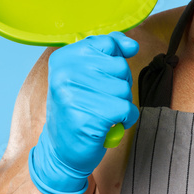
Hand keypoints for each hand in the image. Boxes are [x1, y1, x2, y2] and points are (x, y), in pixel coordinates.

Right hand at [28, 32, 139, 193]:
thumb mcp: (86, 73)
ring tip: (102, 112)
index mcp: (63, 58)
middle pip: (120, 66)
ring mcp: (74, 95)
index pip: (108, 42)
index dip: (116, 59)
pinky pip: (126, 109)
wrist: (61, 151)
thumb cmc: (78, 108)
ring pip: (124, 89)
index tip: (105, 76)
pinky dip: (125, 119)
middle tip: (100, 100)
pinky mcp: (88, 118)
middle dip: (120, 84)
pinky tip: (109, 124)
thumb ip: (108, 52)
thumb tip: (132, 45)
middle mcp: (65, 73)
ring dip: (121, 104)